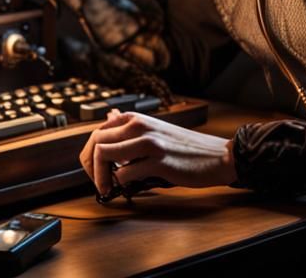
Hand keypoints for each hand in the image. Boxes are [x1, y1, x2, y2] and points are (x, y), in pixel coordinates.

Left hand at [79, 111, 235, 197]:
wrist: (216, 155)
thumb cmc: (184, 147)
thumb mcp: (155, 129)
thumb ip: (130, 126)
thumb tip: (108, 117)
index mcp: (136, 118)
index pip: (98, 131)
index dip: (90, 154)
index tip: (94, 170)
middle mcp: (140, 125)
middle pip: (96, 141)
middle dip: (90, 165)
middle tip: (97, 182)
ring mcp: (149, 142)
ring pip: (105, 154)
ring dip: (100, 176)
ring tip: (107, 188)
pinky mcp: (159, 161)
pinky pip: (125, 172)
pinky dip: (120, 183)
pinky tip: (127, 187)